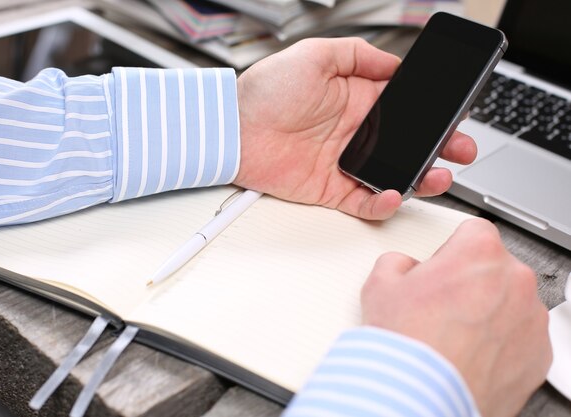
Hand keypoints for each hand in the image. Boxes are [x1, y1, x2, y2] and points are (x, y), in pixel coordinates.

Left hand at [234, 37, 476, 219]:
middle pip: (408, 144)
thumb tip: (394, 64)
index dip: (432, 114)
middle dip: (440, 148)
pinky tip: (395, 193)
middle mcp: (356, 132)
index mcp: (357, 100)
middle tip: (461, 149)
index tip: (455, 116)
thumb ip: (359, 56)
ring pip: (394, 175)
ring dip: (421, 178)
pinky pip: (364, 201)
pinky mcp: (331, 189)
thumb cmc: (266, 90)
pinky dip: (382, 203)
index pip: (405, 108)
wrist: (234, 130)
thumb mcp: (316, 55)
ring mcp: (346, 163)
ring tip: (440, 175)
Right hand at [361, 218, 551, 416]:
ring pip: (511, 301)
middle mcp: (515, 280)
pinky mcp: (539, 353)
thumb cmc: (406, 342)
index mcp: (479, 252)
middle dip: (472, 280)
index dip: (452, 248)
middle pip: (495, 266)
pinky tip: (471, 354)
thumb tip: (403, 268)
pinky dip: (502, 342)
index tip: (443, 265)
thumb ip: (398, 263)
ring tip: (455, 335)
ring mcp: (531, 318)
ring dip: (490, 311)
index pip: (474, 230)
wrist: (418, 395)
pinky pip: (521, 336)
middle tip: (443, 305)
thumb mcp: (380, 284)